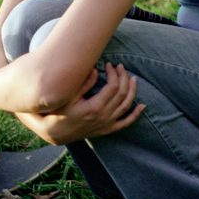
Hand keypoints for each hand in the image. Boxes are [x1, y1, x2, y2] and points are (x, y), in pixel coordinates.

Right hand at [16, 62, 143, 143]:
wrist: (56, 133)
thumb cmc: (59, 113)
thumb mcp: (67, 97)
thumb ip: (83, 84)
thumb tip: (95, 69)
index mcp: (94, 107)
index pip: (112, 87)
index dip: (113, 73)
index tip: (108, 64)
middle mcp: (104, 116)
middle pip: (122, 93)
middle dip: (123, 77)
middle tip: (120, 67)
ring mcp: (107, 124)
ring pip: (126, 105)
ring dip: (132, 90)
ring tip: (132, 78)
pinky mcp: (107, 129)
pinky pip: (126, 123)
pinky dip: (135, 114)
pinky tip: (142, 106)